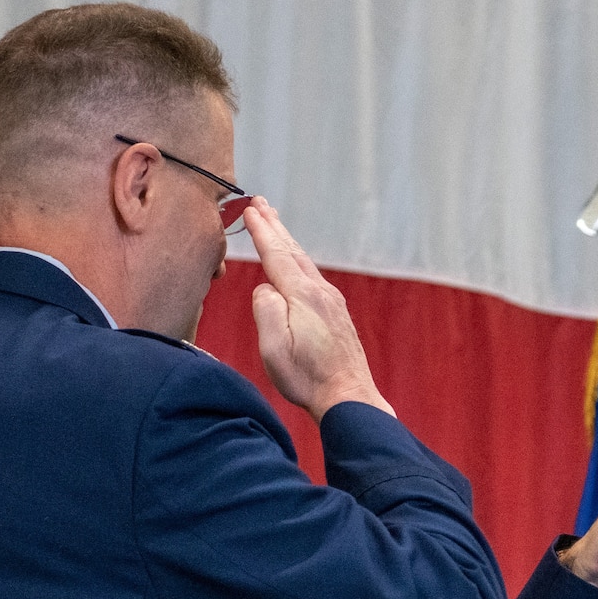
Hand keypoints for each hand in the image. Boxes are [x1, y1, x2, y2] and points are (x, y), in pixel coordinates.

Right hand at [245, 199, 392, 420]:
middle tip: (260, 202)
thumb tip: (266, 288)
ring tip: (275, 222)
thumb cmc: (307, 378)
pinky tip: (295, 262)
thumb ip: (266, 309)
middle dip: (274, 225)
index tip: (249, 210)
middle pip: (292, 250)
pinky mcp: (337, 313)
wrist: (348, 396)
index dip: (261, 232)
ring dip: (286, 239)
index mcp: (303, 296)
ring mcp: (332, 301)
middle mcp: (321, 291)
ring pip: (304, 261)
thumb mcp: (274, 348)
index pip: (276, 255)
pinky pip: (312, 274)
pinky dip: (298, 258)